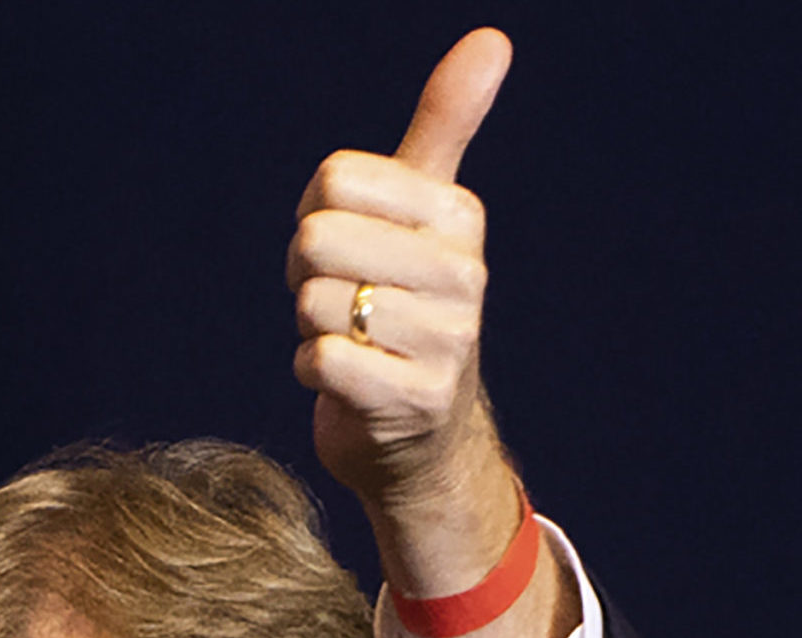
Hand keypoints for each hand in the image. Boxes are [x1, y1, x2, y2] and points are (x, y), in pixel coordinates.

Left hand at [288, 29, 575, 637]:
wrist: (420, 434)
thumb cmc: (403, 306)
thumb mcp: (426, 211)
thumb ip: (446, 125)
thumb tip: (493, 38)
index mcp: (457, 215)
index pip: (335, 180)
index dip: (318, 216)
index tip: (351, 249)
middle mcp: (463, 273)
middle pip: (316, 238)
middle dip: (308, 276)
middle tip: (345, 302)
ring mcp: (445, 339)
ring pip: (313, 303)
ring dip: (310, 328)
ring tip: (352, 340)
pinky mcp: (412, 399)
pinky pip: (318, 360)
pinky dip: (313, 372)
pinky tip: (348, 380)